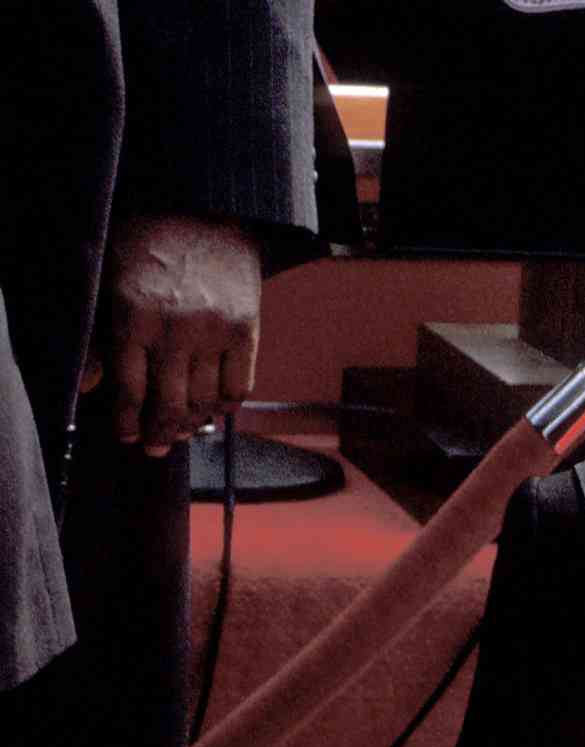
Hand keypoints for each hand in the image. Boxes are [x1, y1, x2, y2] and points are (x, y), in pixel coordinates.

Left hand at [99, 214, 261, 453]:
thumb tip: (89, 385)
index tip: (128, 438)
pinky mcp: (245, 330)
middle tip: (156, 448)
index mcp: (133, 314)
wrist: (205, 211)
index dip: (128, 421)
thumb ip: (97, 334)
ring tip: (183, 431)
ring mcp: (213, 331)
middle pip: (169, 403)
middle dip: (160, 434)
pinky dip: (227, 406)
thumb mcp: (109, 280)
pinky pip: (239, 387)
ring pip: (205, 401)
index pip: (130, 388)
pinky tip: (216, 410)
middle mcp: (175, 328)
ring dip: (193, 424)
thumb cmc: (149, 244)